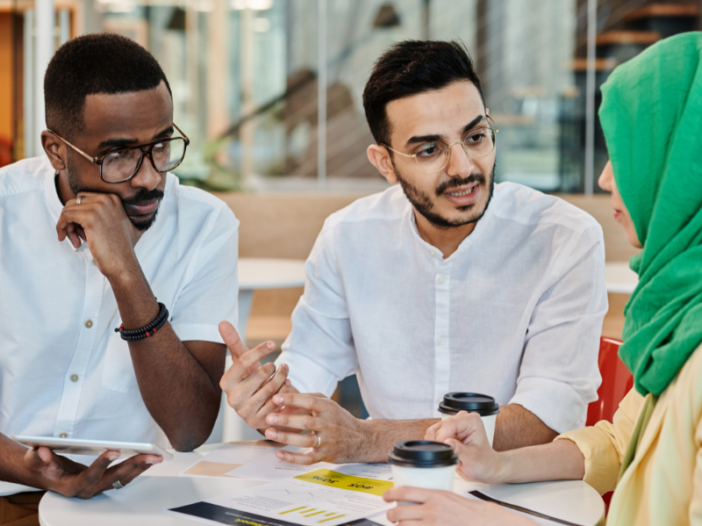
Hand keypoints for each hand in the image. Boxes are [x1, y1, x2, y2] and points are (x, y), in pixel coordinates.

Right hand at [24, 446, 160, 498]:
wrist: (44, 474)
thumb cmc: (41, 467)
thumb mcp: (33, 460)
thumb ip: (38, 457)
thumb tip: (44, 452)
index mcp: (71, 486)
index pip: (90, 476)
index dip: (102, 464)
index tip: (114, 450)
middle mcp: (88, 489)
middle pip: (114, 478)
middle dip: (134, 465)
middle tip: (151, 455)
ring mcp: (98, 486)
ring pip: (123, 479)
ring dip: (141, 467)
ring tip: (156, 456)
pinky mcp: (105, 481)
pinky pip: (125, 476)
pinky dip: (138, 467)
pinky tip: (149, 458)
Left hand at [56, 193, 140, 276]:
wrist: (123, 263)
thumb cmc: (120, 249)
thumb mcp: (121, 224)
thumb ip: (110, 213)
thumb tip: (91, 211)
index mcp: (113, 198)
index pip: (84, 199)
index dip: (78, 214)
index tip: (79, 229)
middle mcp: (107, 199)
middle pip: (75, 203)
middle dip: (71, 219)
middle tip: (74, 234)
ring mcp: (99, 207)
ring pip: (68, 209)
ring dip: (66, 225)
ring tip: (72, 239)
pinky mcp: (90, 218)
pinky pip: (65, 215)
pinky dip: (61, 226)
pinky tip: (64, 237)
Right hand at [219, 321, 297, 430]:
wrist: (260, 405)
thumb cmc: (250, 379)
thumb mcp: (243, 361)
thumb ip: (233, 342)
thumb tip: (222, 322)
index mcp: (225, 382)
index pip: (243, 360)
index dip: (259, 350)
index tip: (272, 342)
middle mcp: (232, 399)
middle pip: (262, 373)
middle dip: (274, 367)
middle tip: (280, 366)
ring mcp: (244, 412)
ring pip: (273, 388)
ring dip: (283, 377)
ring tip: (285, 373)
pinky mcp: (258, 422)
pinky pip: (278, 402)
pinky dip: (286, 392)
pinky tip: (286, 387)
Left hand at [263, 393, 367, 464]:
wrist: (361, 439)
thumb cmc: (339, 419)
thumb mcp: (328, 404)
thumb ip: (308, 399)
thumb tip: (285, 398)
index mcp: (329, 408)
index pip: (310, 401)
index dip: (293, 399)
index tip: (276, 398)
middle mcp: (329, 424)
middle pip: (306, 422)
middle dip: (286, 420)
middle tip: (268, 418)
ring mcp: (328, 441)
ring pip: (306, 440)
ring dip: (286, 437)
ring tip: (269, 433)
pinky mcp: (326, 456)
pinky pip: (308, 458)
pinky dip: (293, 457)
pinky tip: (279, 454)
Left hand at [383, 487, 536, 525]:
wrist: (485, 522)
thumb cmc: (469, 511)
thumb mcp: (449, 496)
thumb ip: (432, 498)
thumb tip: (417, 499)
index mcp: (434, 495)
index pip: (405, 492)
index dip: (391, 494)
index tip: (385, 496)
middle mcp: (431, 511)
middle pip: (400, 512)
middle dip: (391, 515)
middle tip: (391, 515)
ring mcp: (432, 525)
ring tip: (400, 525)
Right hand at [425, 411, 503, 483]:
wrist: (485, 469)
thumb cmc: (484, 462)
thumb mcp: (472, 458)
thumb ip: (459, 449)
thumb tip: (446, 442)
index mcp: (472, 420)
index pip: (450, 424)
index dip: (442, 436)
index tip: (441, 449)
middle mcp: (462, 419)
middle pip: (441, 427)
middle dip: (439, 442)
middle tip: (445, 456)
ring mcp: (454, 425)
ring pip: (435, 431)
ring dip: (438, 445)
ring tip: (449, 456)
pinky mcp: (448, 433)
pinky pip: (434, 436)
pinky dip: (437, 447)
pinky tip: (447, 455)